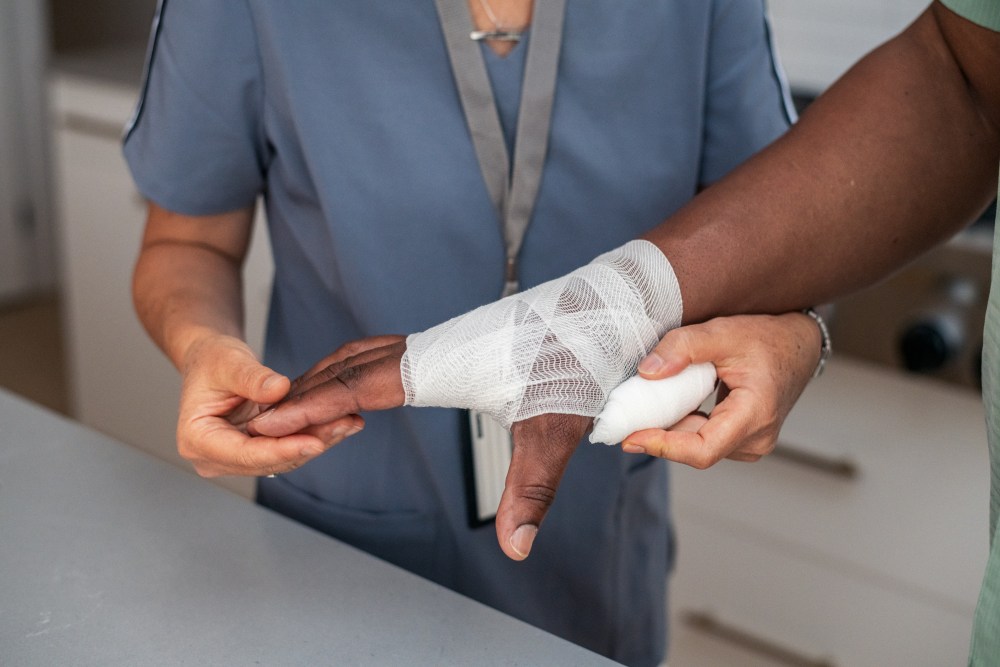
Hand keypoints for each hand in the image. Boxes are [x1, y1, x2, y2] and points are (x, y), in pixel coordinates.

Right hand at [177, 333, 362, 476]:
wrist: (213, 361)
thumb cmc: (212, 360)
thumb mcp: (228, 361)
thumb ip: (251, 377)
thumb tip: (279, 390)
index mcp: (197, 440)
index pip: (245, 453)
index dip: (282, 449)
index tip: (315, 442)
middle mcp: (215, 457)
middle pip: (269, 459)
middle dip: (309, 443)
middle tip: (345, 424)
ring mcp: (237, 457)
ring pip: (284, 457)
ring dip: (319, 439)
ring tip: (350, 421)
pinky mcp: (257, 450)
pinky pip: (289, 447)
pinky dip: (315, 434)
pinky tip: (342, 421)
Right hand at [249, 336, 590, 560]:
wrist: (596, 312)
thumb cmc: (575, 361)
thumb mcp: (555, 429)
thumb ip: (531, 487)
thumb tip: (517, 546)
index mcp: (439, 364)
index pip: (356, 385)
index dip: (309, 405)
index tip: (268, 422)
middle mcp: (429, 347)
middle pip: (345, 365)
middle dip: (299, 392)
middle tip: (255, 420)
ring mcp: (437, 342)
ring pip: (359, 354)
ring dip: (321, 378)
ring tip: (288, 407)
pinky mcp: (448, 343)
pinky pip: (380, 353)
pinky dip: (348, 369)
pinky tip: (352, 390)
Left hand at [623, 312, 820, 467]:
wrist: (799, 344)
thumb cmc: (767, 338)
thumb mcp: (723, 332)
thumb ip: (684, 347)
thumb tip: (647, 372)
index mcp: (755, 415)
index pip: (702, 450)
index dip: (663, 447)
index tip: (630, 437)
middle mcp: (756, 439)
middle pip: (694, 448)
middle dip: (658, 434)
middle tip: (624, 416)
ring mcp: (751, 443)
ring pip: (697, 445)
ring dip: (670, 427)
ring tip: (646, 404)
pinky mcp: (743, 439)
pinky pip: (704, 439)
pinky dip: (683, 423)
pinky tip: (668, 405)